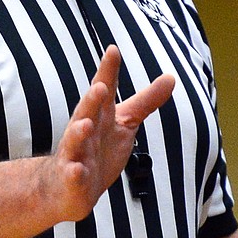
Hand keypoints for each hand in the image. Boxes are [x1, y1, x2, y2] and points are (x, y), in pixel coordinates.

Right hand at [48, 45, 175, 220]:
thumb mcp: (125, 123)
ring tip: (85, 125)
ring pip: (75, 142)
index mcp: (99, 115)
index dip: (108, 71)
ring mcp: (76, 154)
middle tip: (99, 86)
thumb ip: (146, 102)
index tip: (113, 50)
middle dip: (92, 100)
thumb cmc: (98, 150)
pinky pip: (72, 176)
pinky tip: (76, 170)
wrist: (66, 187)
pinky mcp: (72, 179)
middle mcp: (85, 130)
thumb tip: (171, 77)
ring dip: (78, 133)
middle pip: (87, 112)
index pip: (104, 90)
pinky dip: (74, 173)